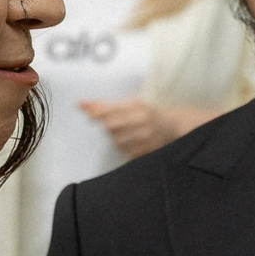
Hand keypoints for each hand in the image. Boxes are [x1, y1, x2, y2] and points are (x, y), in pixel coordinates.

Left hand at [79, 98, 214, 157]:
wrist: (174, 126)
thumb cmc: (148, 113)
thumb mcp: (131, 103)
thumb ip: (105, 104)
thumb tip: (80, 104)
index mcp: (139, 106)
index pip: (110, 110)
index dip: (96, 113)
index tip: (89, 115)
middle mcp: (143, 121)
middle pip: (111, 126)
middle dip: (107, 125)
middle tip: (113, 125)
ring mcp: (146, 138)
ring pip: (116, 141)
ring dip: (116, 138)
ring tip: (126, 133)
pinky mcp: (147, 151)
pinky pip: (125, 152)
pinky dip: (123, 147)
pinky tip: (130, 142)